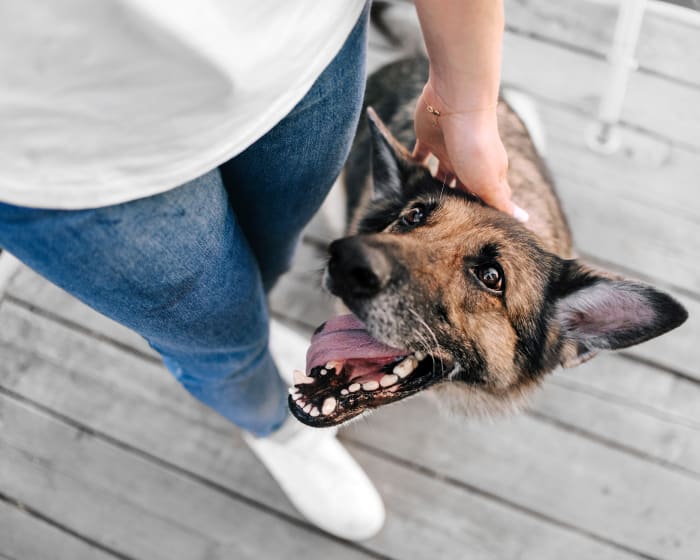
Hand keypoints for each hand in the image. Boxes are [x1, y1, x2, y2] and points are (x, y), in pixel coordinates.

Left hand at [412, 82, 527, 221]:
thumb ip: (501, 202)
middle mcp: (469, 163)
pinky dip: (413, 167)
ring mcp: (449, 150)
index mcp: (487, 173)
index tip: (472, 231)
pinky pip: (419, 157)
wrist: (457, 102)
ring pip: (441, 175)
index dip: (482, 213)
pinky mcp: (429, 139)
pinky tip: (405, 182)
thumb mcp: (489, 181)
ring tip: (422, 209)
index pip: (488, 198)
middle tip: (441, 225)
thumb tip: (524, 219)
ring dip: (433, 188)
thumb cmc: (476, 145)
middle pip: (462, 188)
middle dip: (454, 204)